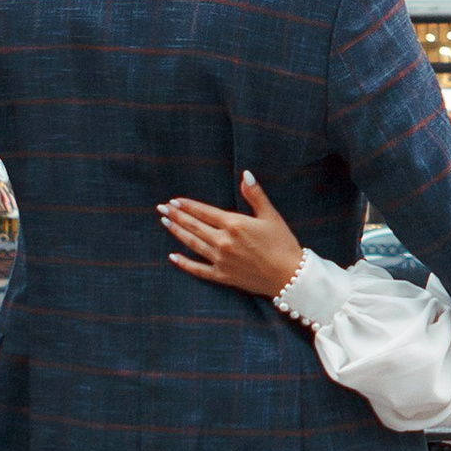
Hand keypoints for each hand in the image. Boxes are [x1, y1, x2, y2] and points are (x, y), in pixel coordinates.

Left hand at [159, 172, 305, 299]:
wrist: (289, 275)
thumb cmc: (283, 243)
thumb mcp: (270, 215)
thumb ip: (255, 195)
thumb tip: (245, 174)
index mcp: (234, 224)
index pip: (204, 211)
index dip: (187, 205)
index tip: (174, 200)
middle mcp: (223, 241)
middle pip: (194, 226)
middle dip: (176, 216)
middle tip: (161, 208)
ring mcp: (221, 260)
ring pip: (192, 244)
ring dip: (177, 232)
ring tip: (164, 223)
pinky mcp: (223, 276)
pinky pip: (198, 269)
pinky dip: (184, 263)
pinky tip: (173, 256)